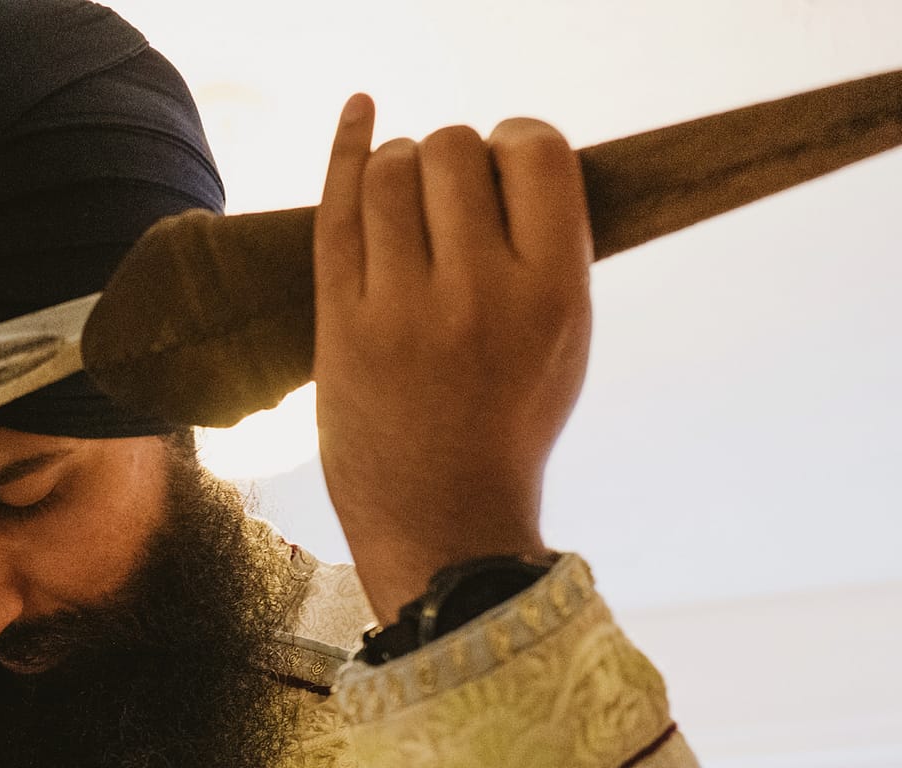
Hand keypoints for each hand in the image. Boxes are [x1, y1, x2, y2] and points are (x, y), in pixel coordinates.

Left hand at [313, 96, 591, 620]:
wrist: (443, 522)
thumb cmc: (507, 426)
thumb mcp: (565, 340)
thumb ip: (549, 252)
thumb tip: (512, 163)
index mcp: (553, 290)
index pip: (536, 152)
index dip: (515, 142)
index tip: (502, 170)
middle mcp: (480, 291)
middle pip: (454, 150)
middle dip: (449, 159)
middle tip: (447, 204)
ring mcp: (403, 307)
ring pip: (390, 170)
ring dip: (397, 165)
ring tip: (406, 202)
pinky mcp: (341, 325)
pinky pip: (337, 210)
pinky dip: (345, 147)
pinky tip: (358, 111)